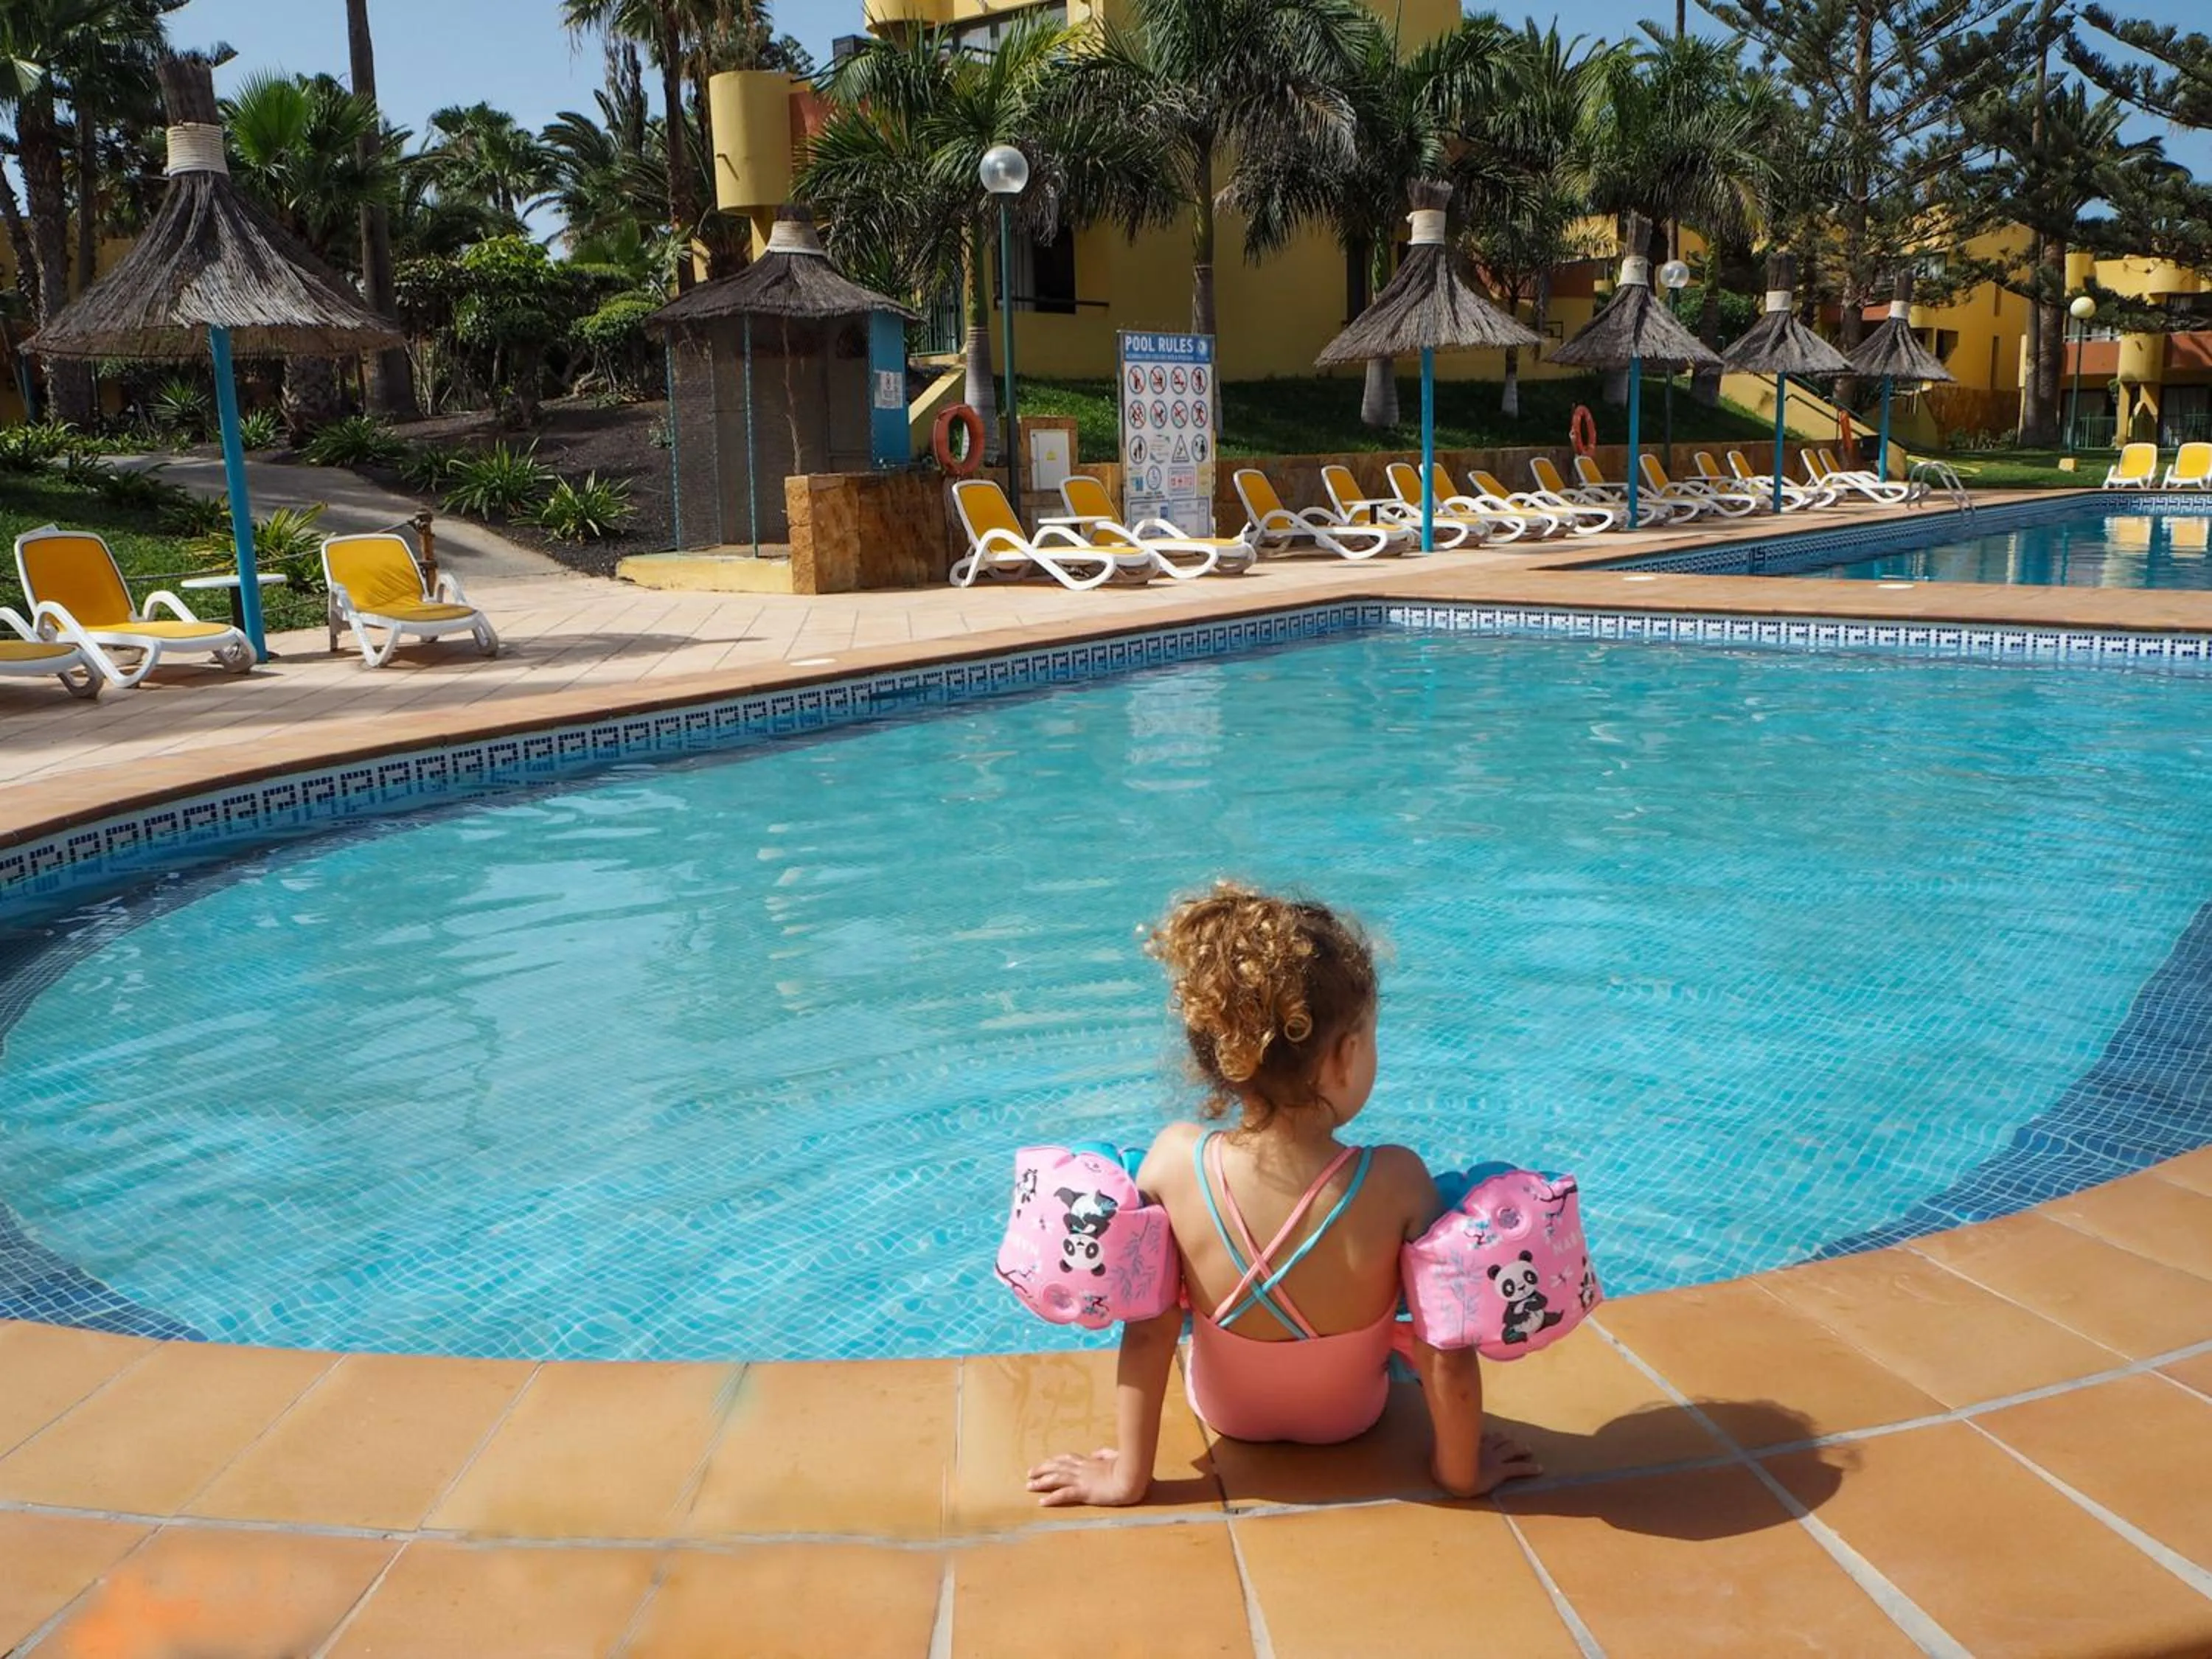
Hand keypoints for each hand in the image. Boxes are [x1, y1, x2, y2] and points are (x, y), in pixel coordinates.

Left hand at [1026, 1447, 1147, 1508]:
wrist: (1133, 1476)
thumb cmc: (1129, 1467)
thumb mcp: (1116, 1456)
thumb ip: (1104, 1453)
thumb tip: (1095, 1452)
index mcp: (1090, 1462)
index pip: (1068, 1459)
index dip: (1055, 1461)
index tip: (1045, 1463)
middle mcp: (1083, 1469)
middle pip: (1057, 1466)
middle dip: (1042, 1469)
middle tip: (1029, 1473)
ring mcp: (1082, 1480)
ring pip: (1056, 1479)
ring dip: (1041, 1482)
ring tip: (1029, 1486)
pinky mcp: (1085, 1492)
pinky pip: (1064, 1495)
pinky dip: (1051, 1498)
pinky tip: (1042, 1502)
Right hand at [1436, 1430, 1542, 1498]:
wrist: (1452, 1477)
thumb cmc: (1443, 1468)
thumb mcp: (1439, 1457)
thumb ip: (1440, 1454)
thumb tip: (1432, 1453)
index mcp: (1471, 1445)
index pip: (1484, 1437)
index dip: (1492, 1437)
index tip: (1495, 1436)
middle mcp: (1485, 1448)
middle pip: (1501, 1440)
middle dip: (1510, 1441)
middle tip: (1517, 1442)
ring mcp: (1494, 1459)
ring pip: (1511, 1450)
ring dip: (1521, 1449)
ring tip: (1528, 1449)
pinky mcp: (1500, 1471)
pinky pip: (1518, 1468)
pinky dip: (1530, 1468)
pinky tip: (1539, 1469)